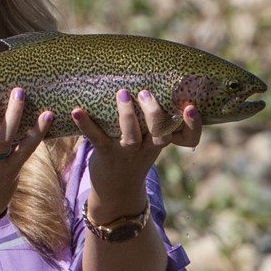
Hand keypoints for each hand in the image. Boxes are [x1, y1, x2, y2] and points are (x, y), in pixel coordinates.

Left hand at [72, 89, 201, 220]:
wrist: (116, 191)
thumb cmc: (135, 156)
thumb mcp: (150, 142)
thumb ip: (154, 120)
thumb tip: (154, 79)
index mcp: (161, 142)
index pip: (187, 138)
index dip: (193, 125)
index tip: (191, 107)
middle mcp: (148, 148)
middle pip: (159, 133)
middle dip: (154, 112)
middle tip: (145, 93)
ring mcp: (126, 153)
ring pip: (131, 136)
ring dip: (127, 114)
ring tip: (122, 93)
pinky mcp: (106, 154)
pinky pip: (96, 138)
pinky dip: (85, 124)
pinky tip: (77, 111)